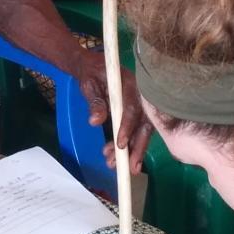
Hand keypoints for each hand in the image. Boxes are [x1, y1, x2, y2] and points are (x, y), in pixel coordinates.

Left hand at [73, 51, 152, 174]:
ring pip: (141, 131)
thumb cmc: (91, 73)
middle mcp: (140, 95)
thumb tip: (95, 121)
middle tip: (129, 167)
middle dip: (137, 146)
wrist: (92, 67)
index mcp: (130, 83)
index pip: (133, 107)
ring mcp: (139, 105)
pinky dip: (126, 146)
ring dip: (130, 150)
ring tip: (114, 164)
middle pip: (144, 123)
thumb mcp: (89, 85)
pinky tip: (114, 158)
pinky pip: (134, 132)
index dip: (128, 126)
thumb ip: (95, 102)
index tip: (121, 144)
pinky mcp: (135, 114)